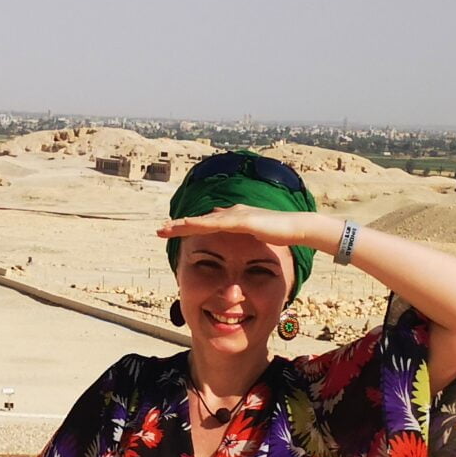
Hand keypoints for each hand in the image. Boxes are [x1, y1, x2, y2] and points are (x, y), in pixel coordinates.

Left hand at [154, 204, 332, 247]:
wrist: (295, 227)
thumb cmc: (280, 233)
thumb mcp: (258, 236)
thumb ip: (246, 238)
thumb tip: (238, 243)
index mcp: (234, 217)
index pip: (207, 223)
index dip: (189, 227)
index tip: (173, 232)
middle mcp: (231, 213)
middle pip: (199, 220)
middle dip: (178, 225)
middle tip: (160, 230)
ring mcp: (235, 215)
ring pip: (202, 221)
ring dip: (181, 225)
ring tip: (164, 229)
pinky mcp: (240, 221)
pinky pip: (214, 224)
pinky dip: (198, 225)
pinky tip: (185, 227)